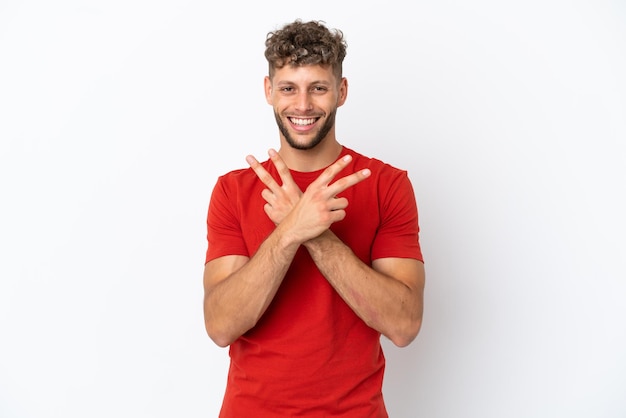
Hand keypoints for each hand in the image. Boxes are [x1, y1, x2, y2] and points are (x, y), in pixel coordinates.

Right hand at [246, 149, 370, 242]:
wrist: (292, 229)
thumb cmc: (302, 212)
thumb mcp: (308, 195)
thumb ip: (322, 188)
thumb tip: (338, 185)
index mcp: (314, 188)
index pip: (329, 172)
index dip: (339, 164)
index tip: (349, 157)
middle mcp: (319, 195)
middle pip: (342, 183)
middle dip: (357, 177)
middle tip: (368, 172)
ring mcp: (323, 207)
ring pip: (344, 202)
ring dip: (340, 206)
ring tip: (328, 211)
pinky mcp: (327, 218)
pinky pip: (342, 214)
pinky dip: (338, 217)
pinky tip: (328, 219)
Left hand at [246, 149, 301, 224]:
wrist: (303, 231)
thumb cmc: (304, 212)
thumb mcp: (304, 197)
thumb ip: (292, 187)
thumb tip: (287, 180)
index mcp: (293, 189)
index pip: (284, 171)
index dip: (277, 159)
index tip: (270, 149)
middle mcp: (283, 195)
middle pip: (267, 178)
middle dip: (256, 167)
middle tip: (248, 156)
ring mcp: (276, 204)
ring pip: (264, 193)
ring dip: (269, 196)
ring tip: (279, 203)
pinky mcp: (271, 213)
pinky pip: (265, 206)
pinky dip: (270, 208)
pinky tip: (278, 213)